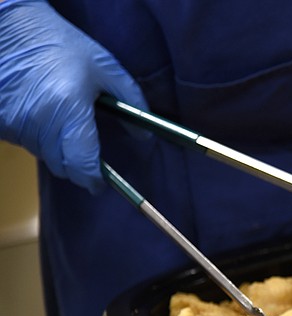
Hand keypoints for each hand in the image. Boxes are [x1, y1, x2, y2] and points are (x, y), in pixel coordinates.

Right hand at [0, 0, 147, 192]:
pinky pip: (25, 143)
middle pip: (63, 167)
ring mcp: (16, 123)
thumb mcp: (105, 68)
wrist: (9, 26)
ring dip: (58, 151)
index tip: (102, 183)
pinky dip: (37, 139)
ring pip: (44, 157)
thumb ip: (131, 101)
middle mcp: (39, 122)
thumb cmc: (61, 45)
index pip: (83, 163)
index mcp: (69, 110)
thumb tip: (146, 136)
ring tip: (64, 122)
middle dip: (78, 165)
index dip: (94, 179)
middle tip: (88, 152)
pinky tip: (43, 115)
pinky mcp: (0, 122)